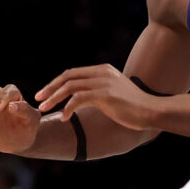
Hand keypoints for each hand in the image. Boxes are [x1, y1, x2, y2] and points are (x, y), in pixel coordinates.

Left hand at [34, 64, 156, 129]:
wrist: (151, 111)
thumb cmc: (133, 108)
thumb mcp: (113, 94)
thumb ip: (98, 91)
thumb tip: (81, 98)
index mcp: (102, 70)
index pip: (72, 73)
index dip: (56, 83)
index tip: (44, 94)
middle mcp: (101, 73)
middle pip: (67, 77)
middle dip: (50, 88)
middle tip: (38, 100)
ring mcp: (103, 82)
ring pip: (70, 87)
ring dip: (54, 98)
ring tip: (45, 109)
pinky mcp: (105, 94)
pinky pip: (78, 99)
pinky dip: (68, 108)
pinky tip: (64, 118)